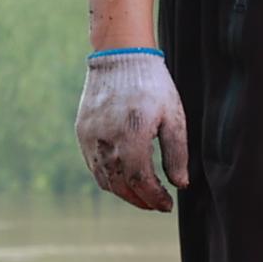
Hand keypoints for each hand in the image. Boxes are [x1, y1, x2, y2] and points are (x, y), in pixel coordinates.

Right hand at [75, 50, 186, 208]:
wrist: (120, 56)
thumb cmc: (152, 85)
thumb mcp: (174, 117)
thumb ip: (177, 153)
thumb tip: (180, 185)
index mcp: (132, 136)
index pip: (141, 182)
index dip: (154, 198)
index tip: (167, 205)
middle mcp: (106, 140)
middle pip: (121, 186)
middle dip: (140, 200)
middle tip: (157, 204)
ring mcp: (90, 137)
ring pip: (105, 179)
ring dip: (124, 192)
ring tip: (142, 194)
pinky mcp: (82, 132)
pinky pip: (93, 165)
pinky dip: (108, 178)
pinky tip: (124, 177)